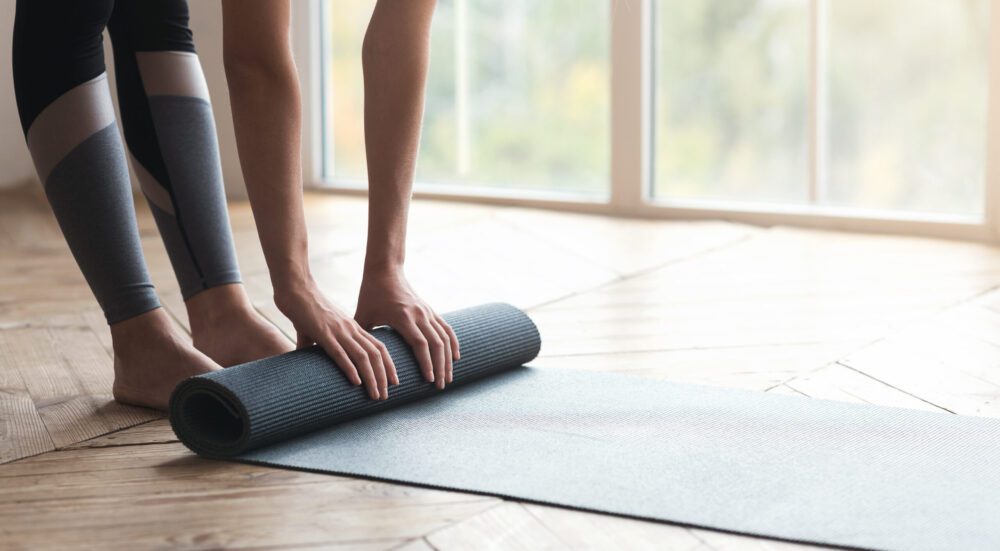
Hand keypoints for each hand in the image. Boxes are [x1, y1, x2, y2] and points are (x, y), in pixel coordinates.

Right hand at [275, 279, 396, 399]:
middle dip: (384, 377)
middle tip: (386, 396)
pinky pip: (340, 353)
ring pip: (363, 356)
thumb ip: (315, 343)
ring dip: (372, 378)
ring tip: (375, 395)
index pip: (378, 347)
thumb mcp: (317, 328)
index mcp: (352, 327)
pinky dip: (350, 368)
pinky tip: (356, 382)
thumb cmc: (304, 308)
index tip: (394, 381)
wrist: (295, 289)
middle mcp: (350, 329)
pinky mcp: (323, 333)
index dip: (389, 365)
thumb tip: (305, 355)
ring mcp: (338, 331)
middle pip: (376, 354)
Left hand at [354, 270, 459, 388]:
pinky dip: (453, 343)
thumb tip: (354, 361)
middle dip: (441, 367)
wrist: (385, 270)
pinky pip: (446, 329)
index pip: (420, 344)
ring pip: (444, 338)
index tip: (430, 380)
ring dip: (448, 359)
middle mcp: (419, 314)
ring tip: (449, 378)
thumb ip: (361, 338)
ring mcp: (427, 311)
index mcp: (403, 317)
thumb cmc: (370, 294)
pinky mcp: (430, 310)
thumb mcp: (362, 316)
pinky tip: (455, 357)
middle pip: (437, 344)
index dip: (427, 363)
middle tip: (440, 387)